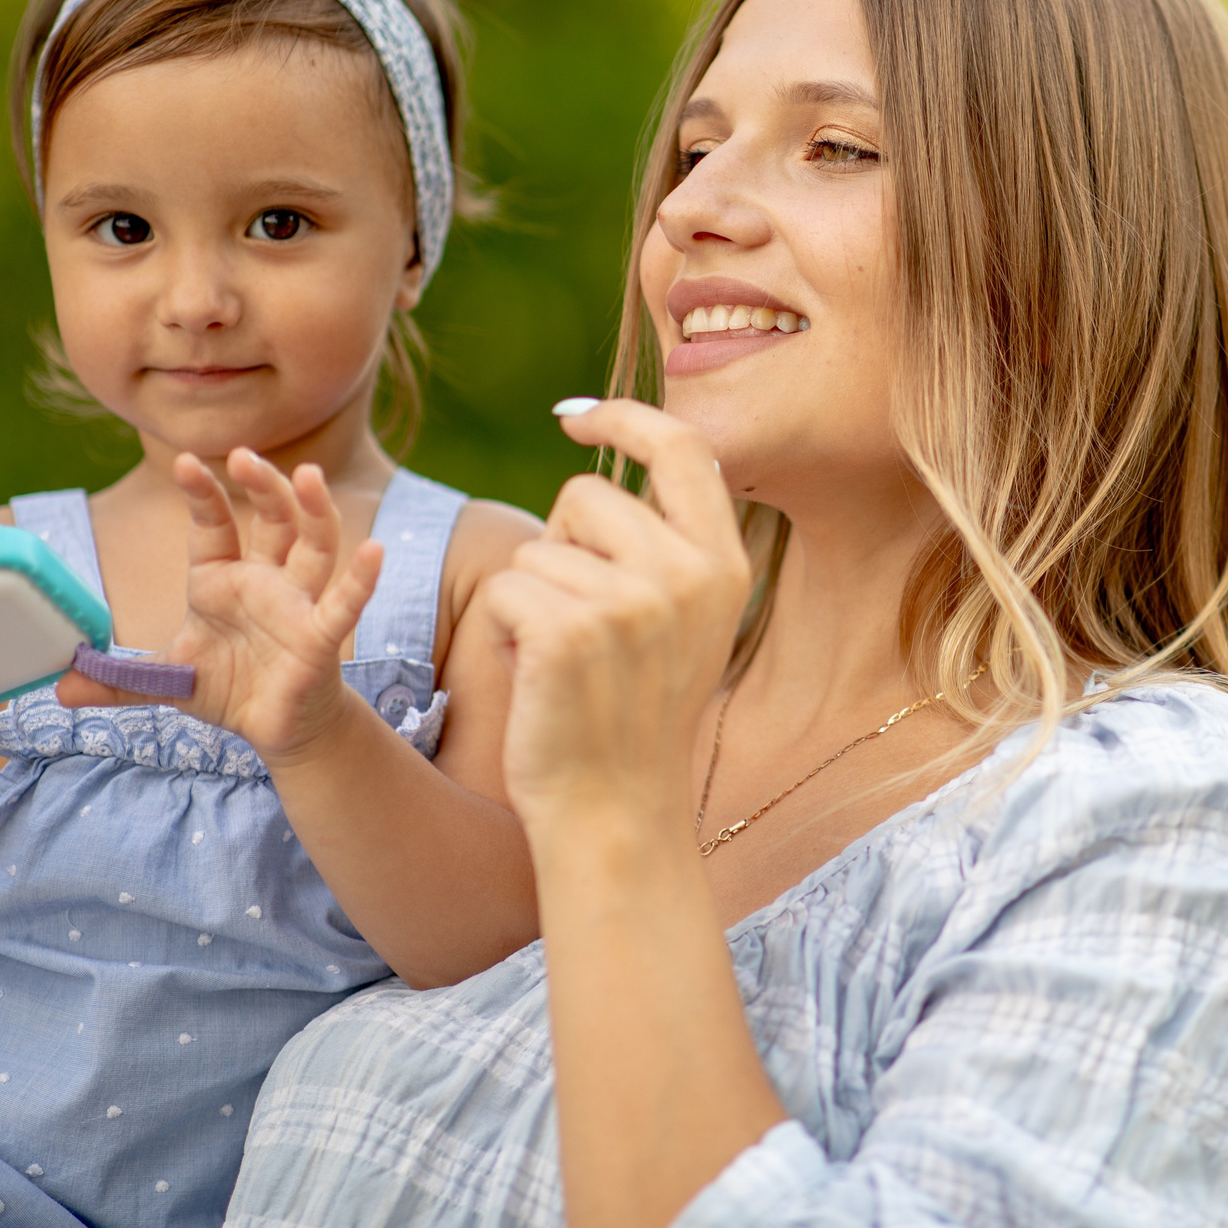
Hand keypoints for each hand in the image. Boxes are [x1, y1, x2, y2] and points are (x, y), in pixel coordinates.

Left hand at [57, 449, 380, 761]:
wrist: (279, 728)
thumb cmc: (231, 689)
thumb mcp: (167, 680)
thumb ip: (117, 681)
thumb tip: (57, 689)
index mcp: (222, 580)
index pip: (213, 526)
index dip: (202, 494)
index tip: (183, 461)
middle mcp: (264, 581)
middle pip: (271, 520)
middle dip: (261, 485)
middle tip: (245, 455)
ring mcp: (296, 604)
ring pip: (312, 545)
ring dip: (313, 511)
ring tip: (309, 476)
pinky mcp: (320, 637)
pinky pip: (343, 603)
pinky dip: (361, 578)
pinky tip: (374, 551)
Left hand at [479, 400, 749, 835]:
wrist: (616, 812)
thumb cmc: (632, 713)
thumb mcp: (683, 621)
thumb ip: (667, 542)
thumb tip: (613, 442)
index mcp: (723, 565)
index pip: (682, 448)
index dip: (624, 416)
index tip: (573, 416)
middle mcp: (686, 575)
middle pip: (586, 493)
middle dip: (561, 543)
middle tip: (579, 620)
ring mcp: (630, 603)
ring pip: (538, 546)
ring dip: (531, 596)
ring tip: (563, 662)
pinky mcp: (568, 631)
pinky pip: (507, 587)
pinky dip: (504, 629)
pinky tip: (536, 677)